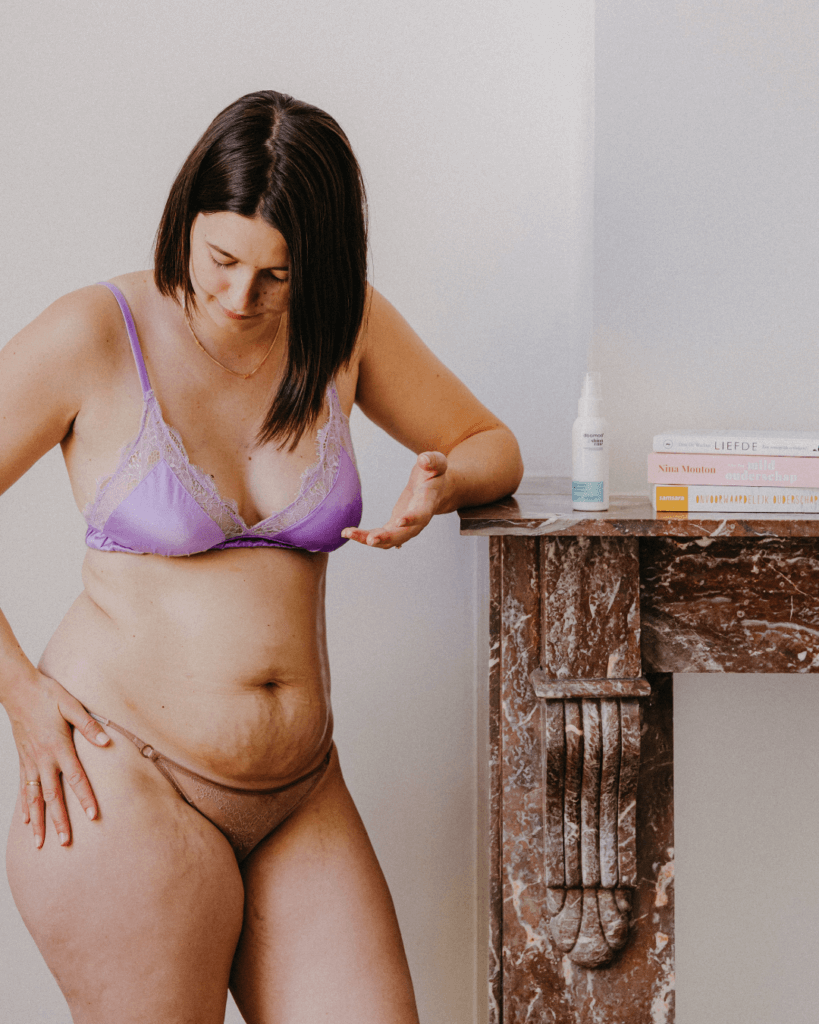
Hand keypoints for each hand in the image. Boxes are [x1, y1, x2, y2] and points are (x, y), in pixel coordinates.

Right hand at [3, 669, 108, 848]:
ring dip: (39, 821)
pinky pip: (25, 787)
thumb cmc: (48, 695)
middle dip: (60, 821)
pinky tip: (26, 820)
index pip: (75, 778)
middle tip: (66, 842)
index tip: (92, 817)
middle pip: (53, 796)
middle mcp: (43, 758)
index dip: (85, 798)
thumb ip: (89, 726)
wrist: (18, 689)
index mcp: (59, 747)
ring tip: (41, 842)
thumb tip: (107, 741)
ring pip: (35, 797)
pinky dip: (26, 805)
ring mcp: (31, 761)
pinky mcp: (23, 759)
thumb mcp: (72, 705)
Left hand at [342, 451, 448, 549]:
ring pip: (388, 540)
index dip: (412, 519)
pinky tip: (349, 533)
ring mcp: (406, 527)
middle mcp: (418, 521)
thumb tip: (423, 460)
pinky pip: (380, 536)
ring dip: (368, 539)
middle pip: (403, 534)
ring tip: (348, 533)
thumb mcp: (437, 463)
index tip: (399, 521)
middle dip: (386, 538)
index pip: (421, 514)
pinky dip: (365, 536)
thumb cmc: (434, 473)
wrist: (434, 488)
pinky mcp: (395, 527)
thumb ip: (432, 461)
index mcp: (428, 504)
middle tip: (370, 540)